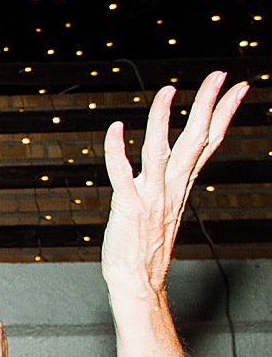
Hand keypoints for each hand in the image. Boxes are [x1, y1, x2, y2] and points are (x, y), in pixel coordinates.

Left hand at [102, 71, 246, 298]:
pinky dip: (117, 151)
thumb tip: (173, 156)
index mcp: (182, 184)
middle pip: (195, 139)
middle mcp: (172, 187)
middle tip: (220, 75)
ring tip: (170, 90)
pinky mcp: (128, 208)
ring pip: (162, 151)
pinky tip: (116, 128)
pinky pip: (121, 175)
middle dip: (207, 105)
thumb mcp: (166, 205)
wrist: (137, 281)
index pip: (209, 141)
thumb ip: (170, 179)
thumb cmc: (146, 244)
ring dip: (164, 120)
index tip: (238, 88)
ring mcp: (151, 197)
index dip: (223, 113)